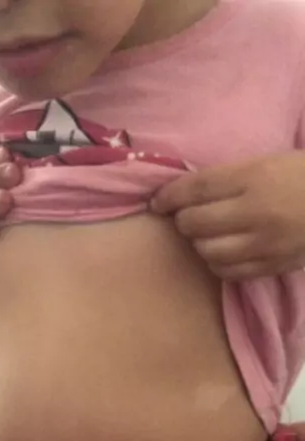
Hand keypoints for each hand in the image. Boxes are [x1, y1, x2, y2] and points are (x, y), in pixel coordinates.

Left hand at [151, 153, 304, 279]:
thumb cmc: (304, 176)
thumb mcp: (268, 162)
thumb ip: (229, 178)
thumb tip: (184, 193)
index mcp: (254, 176)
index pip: (196, 189)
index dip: (169, 197)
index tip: (157, 202)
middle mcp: (256, 211)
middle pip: (195, 223)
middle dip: (183, 221)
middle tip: (186, 217)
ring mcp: (264, 243)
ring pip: (207, 252)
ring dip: (200, 244)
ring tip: (208, 235)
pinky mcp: (271, 266)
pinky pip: (228, 272)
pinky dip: (218, 263)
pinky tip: (224, 253)